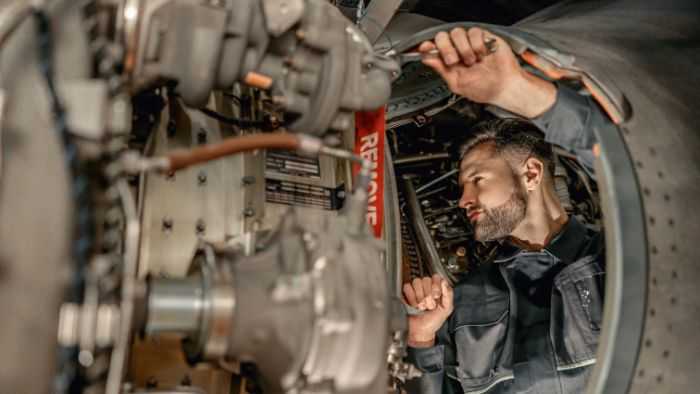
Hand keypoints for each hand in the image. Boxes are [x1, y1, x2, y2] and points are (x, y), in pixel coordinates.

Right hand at [403, 275, 453, 347]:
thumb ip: (448, 295)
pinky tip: (413, 305)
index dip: (436, 286)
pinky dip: (411, 297)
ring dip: (419, 297)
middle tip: (429, 305)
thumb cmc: (433, 322)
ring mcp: (416, 290)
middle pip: (426, 279)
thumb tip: (444, 282)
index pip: (436, 277)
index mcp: (437, 289)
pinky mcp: (406, 294)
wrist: (420, 331)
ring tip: (421, 306)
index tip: (436, 296)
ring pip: (416, 282)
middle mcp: (427, 288)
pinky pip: (407, 287)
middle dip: (428, 295)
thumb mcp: (446, 309)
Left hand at [419, 27, 556, 117]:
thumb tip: (427, 59)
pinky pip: (473, 32)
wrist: (504, 88)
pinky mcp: (484, 37)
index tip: (424, 48)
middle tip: (453, 60)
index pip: (433, 48)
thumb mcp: (457, 83)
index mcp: (449, 61)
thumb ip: (441, 70)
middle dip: (445, 48)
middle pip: (442, 36)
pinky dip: (476, 45)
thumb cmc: (484, 89)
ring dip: (464, 49)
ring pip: (457, 32)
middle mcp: (458, 50)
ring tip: (472, 61)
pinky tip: (481, 55)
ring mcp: (470, 43)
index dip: (427, 46)